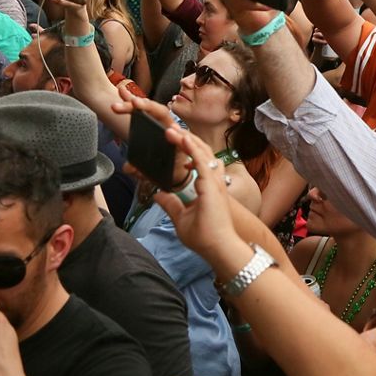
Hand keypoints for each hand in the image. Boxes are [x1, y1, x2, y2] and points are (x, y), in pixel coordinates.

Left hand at [152, 124, 245, 267]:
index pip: (198, 161)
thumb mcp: (180, 218)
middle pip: (201, 152)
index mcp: (208, 187)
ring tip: (171, 128)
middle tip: (170, 128)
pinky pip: (200, 161)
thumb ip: (171, 204)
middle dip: (186, 138)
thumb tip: (158, 195)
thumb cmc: (205, 236)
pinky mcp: (211, 186)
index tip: (174, 140)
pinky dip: (190, 148)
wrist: (217, 247)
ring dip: (187, 139)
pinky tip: (180, 138)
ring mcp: (214, 182)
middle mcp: (214, 181)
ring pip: (202, 152)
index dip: (187, 149)